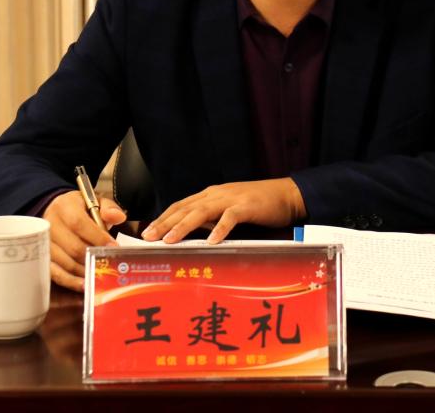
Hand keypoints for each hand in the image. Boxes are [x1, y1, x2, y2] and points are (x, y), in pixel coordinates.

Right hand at [42, 191, 126, 291]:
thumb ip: (109, 208)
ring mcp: (43, 243)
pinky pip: (54, 273)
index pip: (78, 223)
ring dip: (83, 271)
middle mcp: (50, 224)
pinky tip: (84, 285)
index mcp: (64, 206)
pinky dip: (70, 281)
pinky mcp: (42, 258)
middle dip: (92, 257)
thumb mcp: (96, 202)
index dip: (96, 237)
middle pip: (72, 246)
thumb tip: (118, 217)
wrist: (57, 212)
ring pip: (64, 262)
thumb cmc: (80, 209)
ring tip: (99, 275)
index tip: (113, 247)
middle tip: (108, 264)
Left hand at [141, 178, 305, 243]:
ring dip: (184, 226)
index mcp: (210, 195)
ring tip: (170, 240)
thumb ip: (211, 218)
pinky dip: (220, 228)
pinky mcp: (247, 206)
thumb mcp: (228, 209)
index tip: (147, 233)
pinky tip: (212, 241)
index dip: (163, 219)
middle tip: (148, 238)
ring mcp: (231, 199)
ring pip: (201, 211)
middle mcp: (216, 194)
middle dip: (165, 223)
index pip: (180, 206)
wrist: (286, 194)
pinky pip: (230, 217)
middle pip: (185, 208)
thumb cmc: (257, 205)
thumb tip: (191, 234)